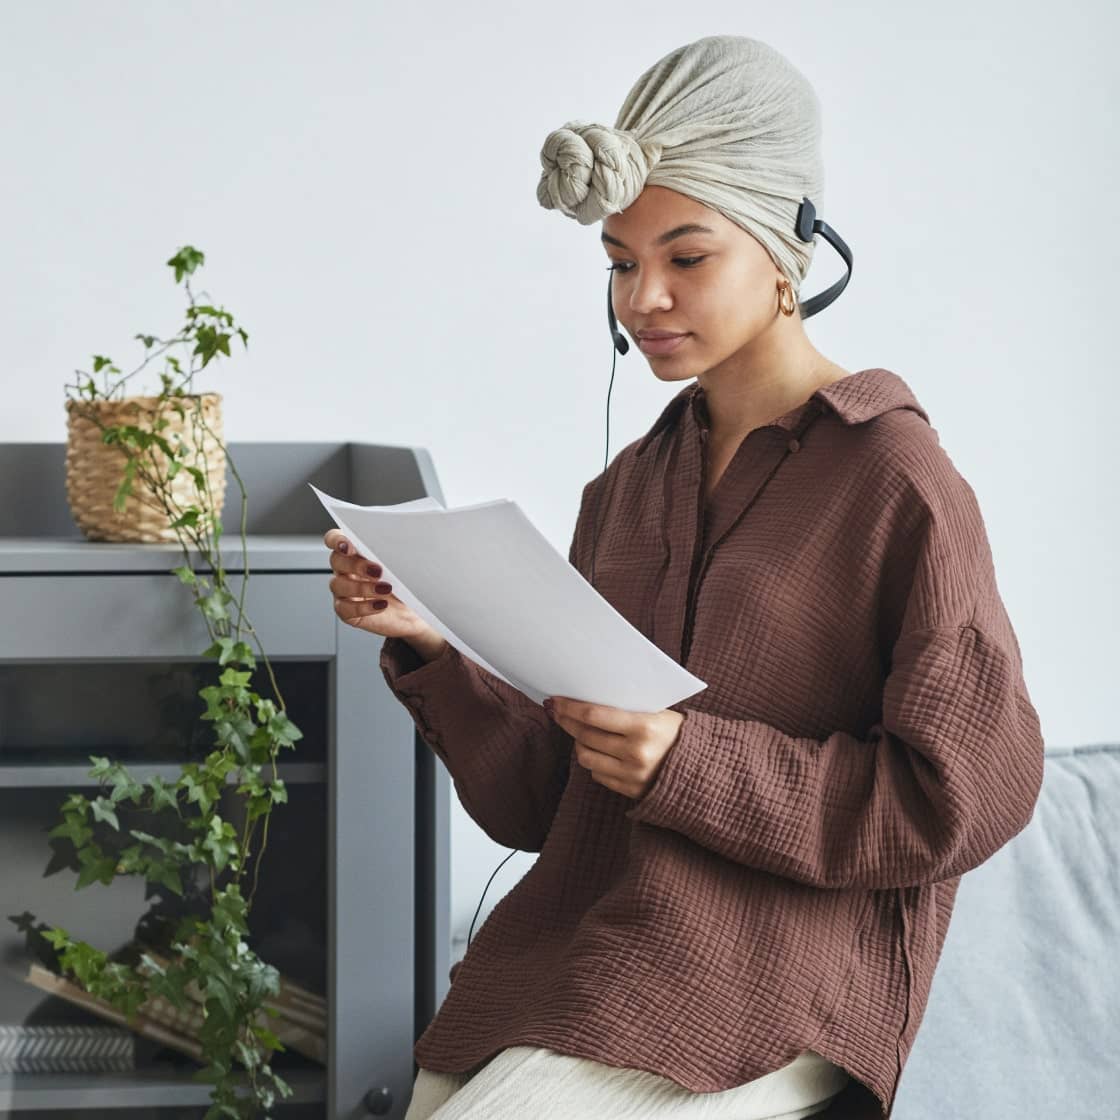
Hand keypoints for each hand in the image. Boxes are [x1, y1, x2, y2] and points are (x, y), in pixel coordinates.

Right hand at [323, 528, 431, 642]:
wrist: (412, 612)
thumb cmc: (405, 585)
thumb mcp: (401, 565)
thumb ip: (391, 553)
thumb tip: (394, 545)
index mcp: (356, 553)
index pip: (335, 539)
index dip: (336, 540)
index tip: (347, 546)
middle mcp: (346, 570)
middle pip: (336, 560)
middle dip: (355, 564)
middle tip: (378, 570)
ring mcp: (344, 592)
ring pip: (338, 585)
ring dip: (361, 587)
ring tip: (385, 589)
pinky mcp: (347, 612)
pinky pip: (345, 609)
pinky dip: (363, 607)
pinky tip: (380, 604)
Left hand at [545, 696, 684, 799]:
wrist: (705, 768)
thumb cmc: (678, 733)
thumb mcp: (658, 713)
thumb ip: (626, 709)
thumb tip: (586, 699)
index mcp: (644, 727)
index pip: (593, 716)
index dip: (569, 708)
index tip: (555, 701)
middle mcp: (635, 753)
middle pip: (584, 736)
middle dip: (566, 722)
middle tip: (557, 712)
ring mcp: (631, 775)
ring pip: (586, 758)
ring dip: (579, 744)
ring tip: (581, 733)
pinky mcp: (630, 791)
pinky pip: (598, 775)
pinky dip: (595, 762)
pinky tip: (599, 751)